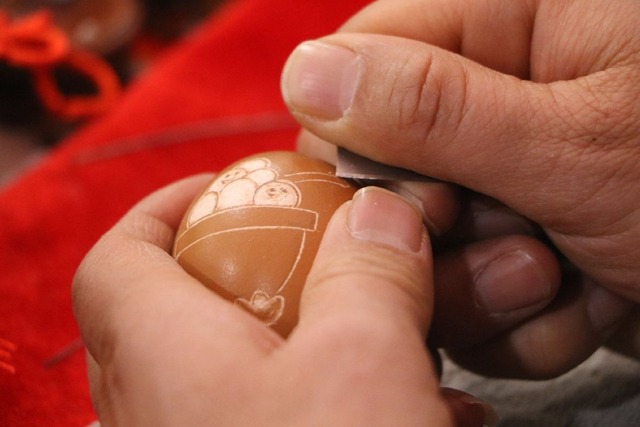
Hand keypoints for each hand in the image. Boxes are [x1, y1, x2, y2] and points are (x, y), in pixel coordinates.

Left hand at [72, 177, 496, 425]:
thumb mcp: (364, 368)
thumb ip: (368, 275)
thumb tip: (380, 212)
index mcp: (163, 361)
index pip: (121, 259)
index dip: (165, 209)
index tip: (227, 188)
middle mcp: (163, 414)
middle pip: (181, 309)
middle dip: (251, 269)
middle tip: (314, 251)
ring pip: (240, 370)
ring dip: (311, 336)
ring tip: (385, 327)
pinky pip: (281, 421)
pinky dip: (339, 397)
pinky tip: (418, 409)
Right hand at [281, 0, 638, 375]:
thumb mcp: (580, 141)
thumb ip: (432, 108)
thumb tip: (304, 75)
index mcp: (511, 18)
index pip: (360, 68)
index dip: (364, 149)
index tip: (425, 208)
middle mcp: (499, 93)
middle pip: (387, 170)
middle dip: (440, 236)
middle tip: (518, 249)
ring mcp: (511, 172)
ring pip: (427, 245)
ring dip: (489, 287)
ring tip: (569, 278)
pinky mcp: (530, 235)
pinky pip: (475, 288)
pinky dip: (525, 317)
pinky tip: (588, 301)